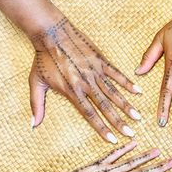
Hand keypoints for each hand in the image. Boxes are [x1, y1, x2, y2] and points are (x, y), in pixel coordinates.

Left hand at [30, 17, 142, 142]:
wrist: (50, 32)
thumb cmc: (42, 58)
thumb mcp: (36, 83)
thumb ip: (37, 105)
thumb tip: (33, 125)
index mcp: (72, 91)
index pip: (90, 114)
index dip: (101, 128)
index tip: (112, 139)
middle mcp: (86, 83)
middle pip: (105, 106)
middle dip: (119, 122)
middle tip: (130, 134)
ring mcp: (95, 71)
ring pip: (113, 92)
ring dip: (126, 106)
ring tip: (137, 117)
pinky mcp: (100, 60)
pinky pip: (116, 73)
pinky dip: (127, 83)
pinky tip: (137, 91)